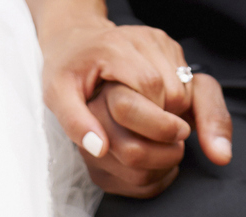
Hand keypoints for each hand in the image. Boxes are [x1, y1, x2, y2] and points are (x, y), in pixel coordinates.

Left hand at [30, 4, 230, 192]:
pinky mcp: (169, 46)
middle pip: (172, 90)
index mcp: (114, 48)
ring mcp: (160, 40)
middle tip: (146, 138)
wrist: (76, 41)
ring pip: (186, 86)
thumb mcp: (57, 98)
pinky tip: (157, 109)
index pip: (149, 86)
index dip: (152, 119)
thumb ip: (75, 123)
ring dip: (174, 113)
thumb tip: (100, 149)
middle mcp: (143, 39)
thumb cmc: (66, 71)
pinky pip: (188, 80)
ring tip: (149, 123)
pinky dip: (177, 102)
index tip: (142, 141)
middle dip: (164, 121)